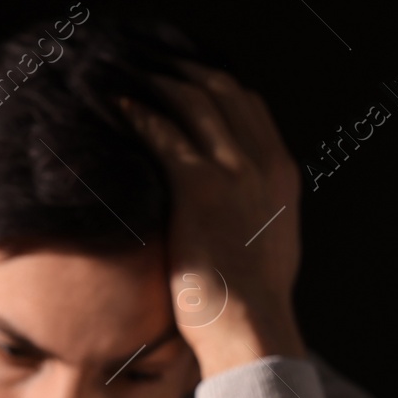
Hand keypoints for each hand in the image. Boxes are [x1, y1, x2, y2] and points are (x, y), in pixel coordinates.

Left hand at [119, 59, 305, 377]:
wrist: (251, 329)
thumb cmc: (251, 306)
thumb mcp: (267, 247)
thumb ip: (255, 216)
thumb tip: (237, 214)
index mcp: (281, 175)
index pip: (249, 107)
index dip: (214, 86)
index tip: (183, 81)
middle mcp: (262, 163)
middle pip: (222, 92)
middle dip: (182, 74)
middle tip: (148, 68)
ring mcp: (234, 171)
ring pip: (193, 102)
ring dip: (156, 84)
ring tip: (125, 77)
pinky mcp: (200, 187)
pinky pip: (163, 132)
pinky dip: (138, 113)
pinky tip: (116, 107)